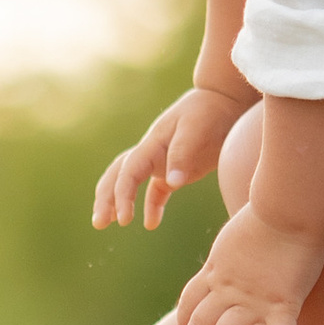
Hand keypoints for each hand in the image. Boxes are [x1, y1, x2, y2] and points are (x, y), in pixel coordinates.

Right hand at [93, 77, 252, 233]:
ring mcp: (161, 160)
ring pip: (130, 181)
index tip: (124, 219)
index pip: (129, 171)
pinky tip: (151, 224)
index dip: (122, 195)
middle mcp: (151, 152)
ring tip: (111, 223)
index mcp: (153, 143)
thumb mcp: (197, 129)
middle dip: (106, 199)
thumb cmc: (210, 112)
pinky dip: (151, 207)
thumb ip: (183, 155)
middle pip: (118, 175)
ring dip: (119, 201)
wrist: (224, 100)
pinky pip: (156, 190)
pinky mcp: (175, 168)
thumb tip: (172, 184)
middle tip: (99, 223)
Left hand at [174, 200, 323, 324]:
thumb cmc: (271, 206)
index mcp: (216, 269)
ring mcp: (252, 298)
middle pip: (198, 323)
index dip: (183, 318)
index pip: (190, 299)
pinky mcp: (282, 303)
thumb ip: (240, 241)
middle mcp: (227, 287)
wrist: (287, 203)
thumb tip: (245, 232)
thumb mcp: (242, 226)